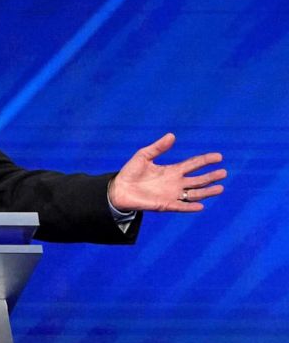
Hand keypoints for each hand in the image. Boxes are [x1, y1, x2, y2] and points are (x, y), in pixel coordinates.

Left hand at [109, 133, 225, 212]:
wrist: (118, 189)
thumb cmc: (130, 172)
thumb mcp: (143, 156)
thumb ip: (158, 147)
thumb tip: (172, 135)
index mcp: (172, 170)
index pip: (193, 164)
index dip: (206, 160)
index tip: (219, 157)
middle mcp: (175, 183)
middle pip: (198, 180)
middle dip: (211, 176)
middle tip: (224, 173)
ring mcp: (172, 194)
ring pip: (194, 194)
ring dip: (207, 192)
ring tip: (220, 188)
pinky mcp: (165, 205)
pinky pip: (181, 207)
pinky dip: (190, 207)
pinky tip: (200, 206)